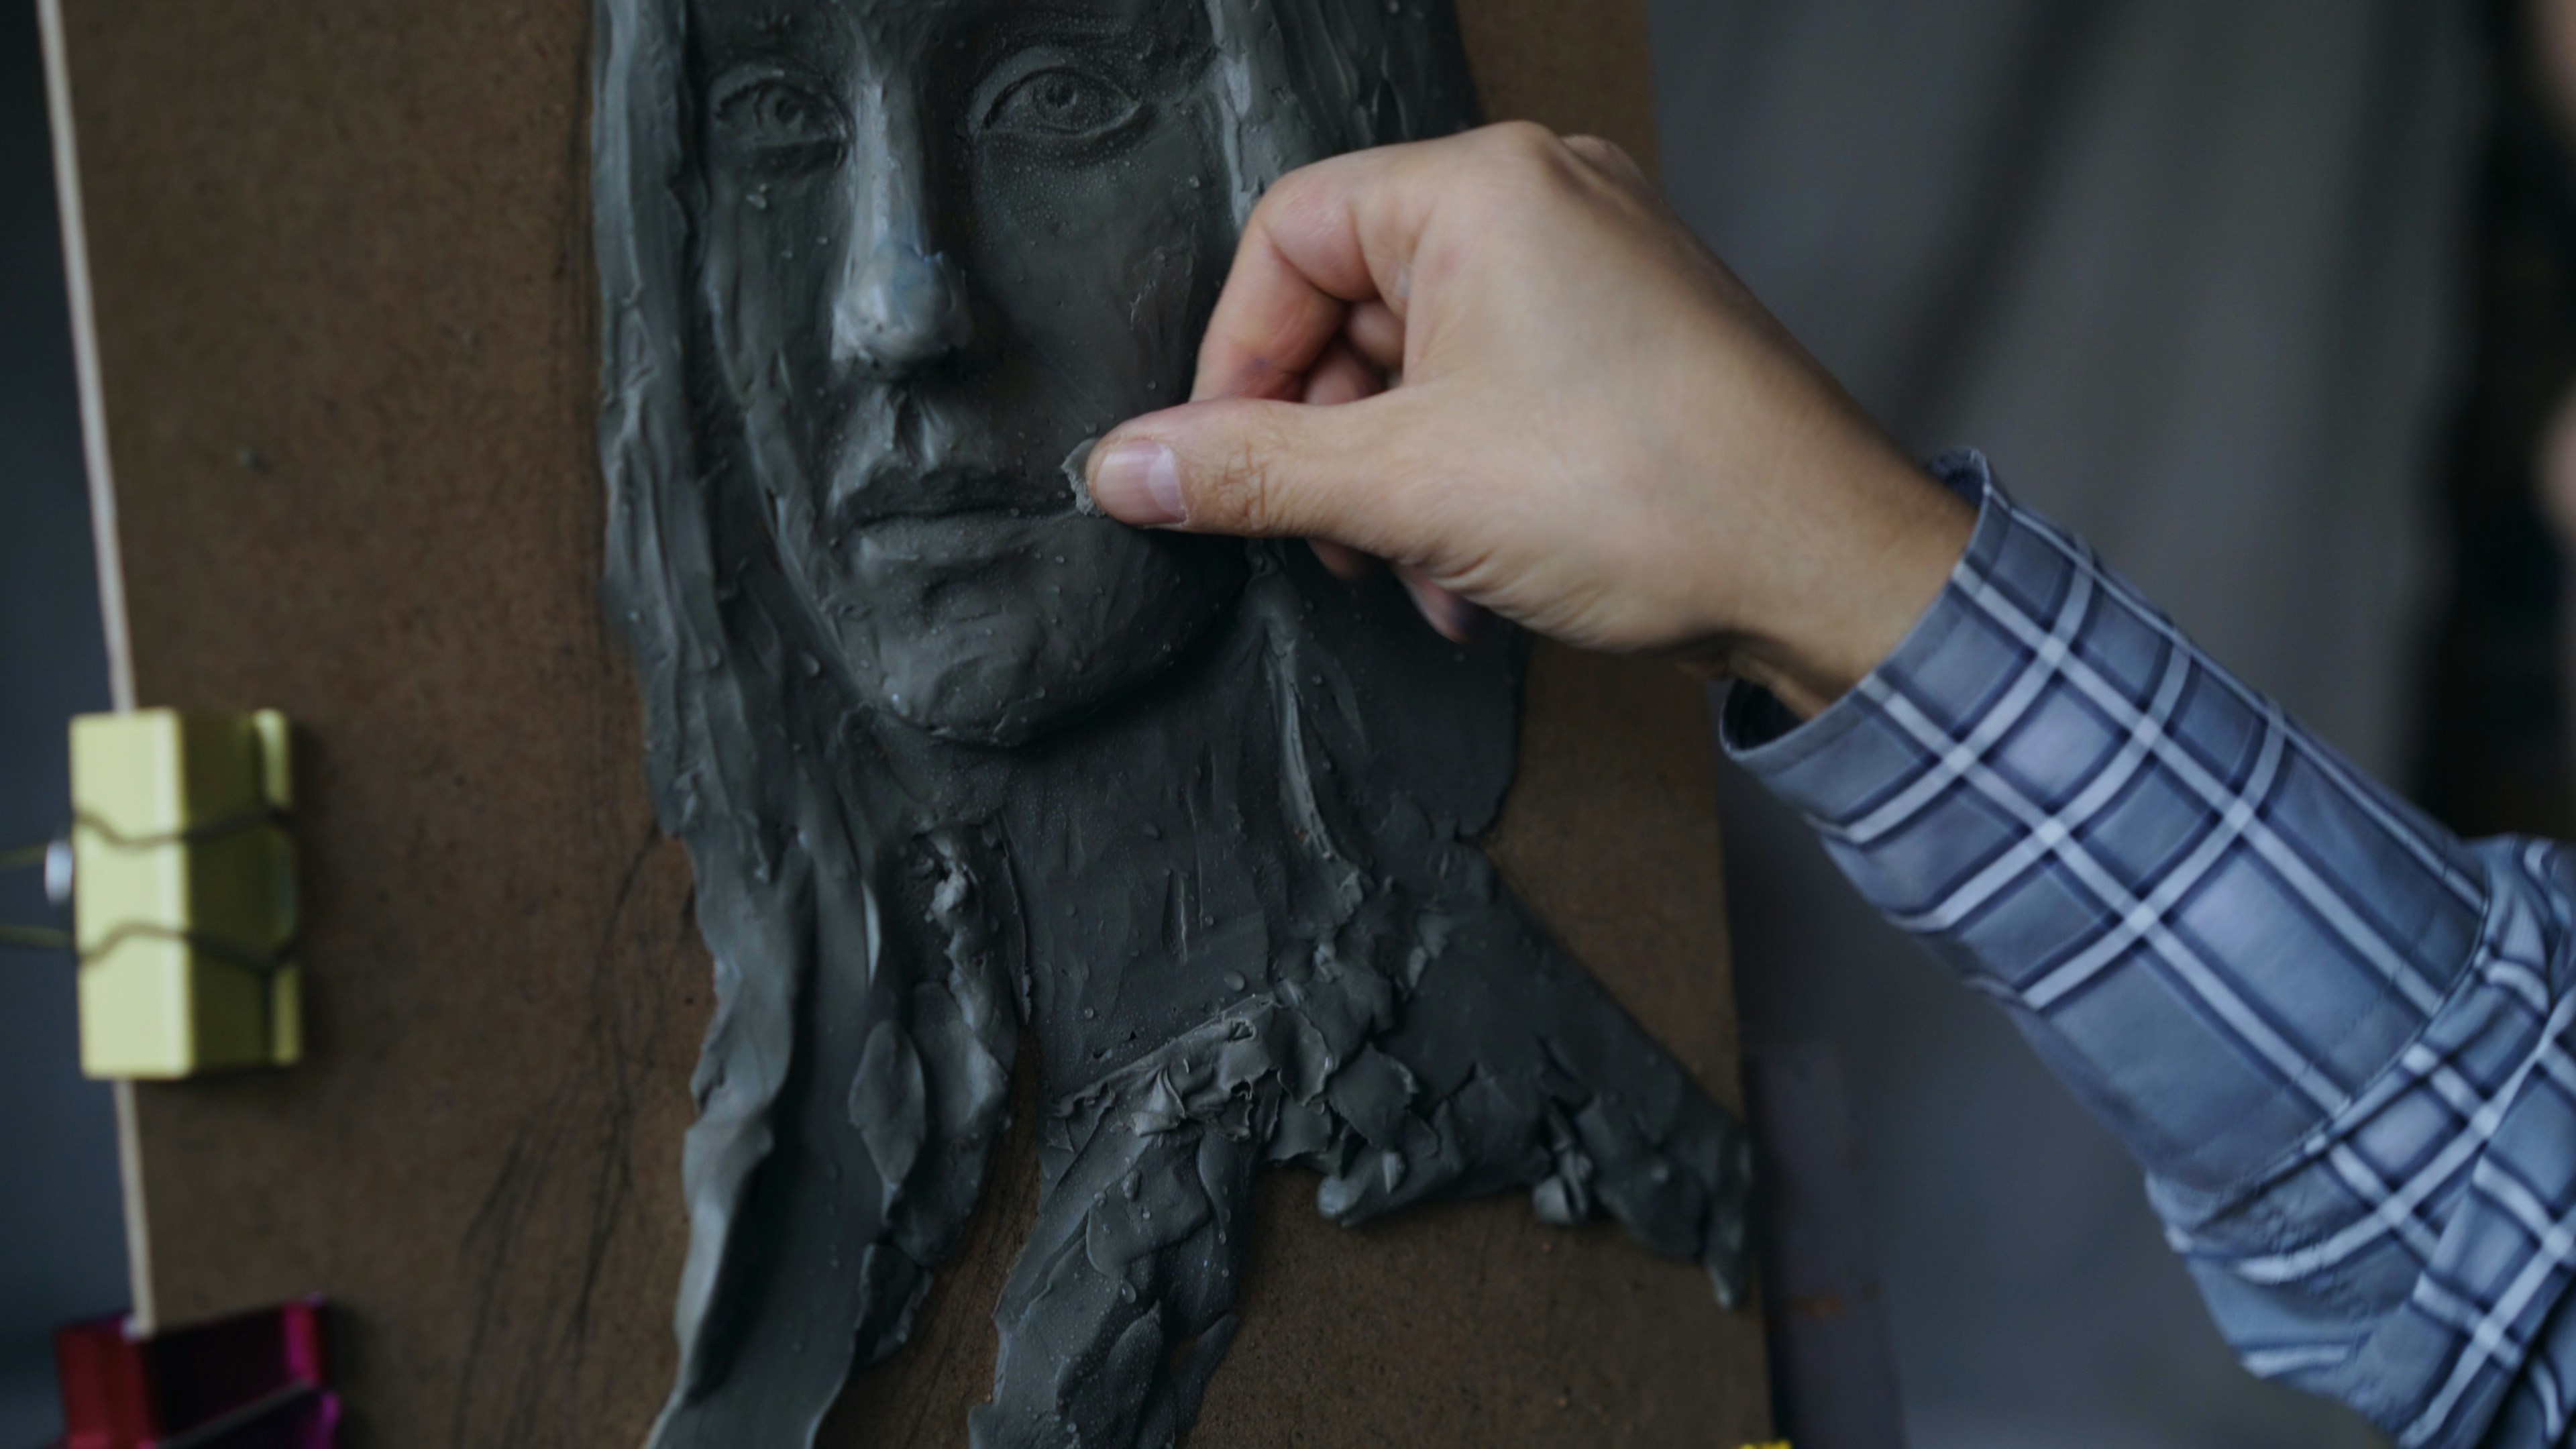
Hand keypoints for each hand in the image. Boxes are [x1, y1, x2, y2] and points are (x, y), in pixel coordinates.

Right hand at [1082, 123, 1973, 716]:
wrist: (1830, 572)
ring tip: (1411, 573)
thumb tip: (1121, 467)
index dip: (1234, 359)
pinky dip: (1460, 478)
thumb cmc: (1646, 496)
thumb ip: (1248, 473)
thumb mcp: (1405, 489)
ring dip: (1391, 483)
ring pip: (1423, 363)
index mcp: (1480, 190)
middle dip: (1323, 439)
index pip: (1288, 237)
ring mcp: (1594, 269)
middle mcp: (1543, 201)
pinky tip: (1470, 579)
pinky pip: (1496, 388)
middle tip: (1323, 537)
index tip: (1218, 465)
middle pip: (1352, 302)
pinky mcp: (1627, 341)